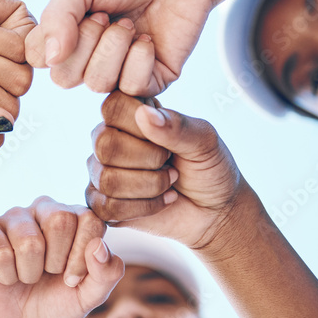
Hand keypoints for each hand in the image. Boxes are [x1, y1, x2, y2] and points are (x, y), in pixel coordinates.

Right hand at [0, 198, 123, 317]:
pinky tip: (5, 277)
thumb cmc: (54, 306)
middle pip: (60, 219)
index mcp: (75, 218)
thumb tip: (100, 246)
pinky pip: (0, 251)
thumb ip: (107, 274)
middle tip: (47, 275)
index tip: (72, 279)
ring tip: (25, 278)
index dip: (82, 257)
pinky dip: (6, 276)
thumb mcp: (88, 297)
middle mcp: (44, 210)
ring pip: (29, 240)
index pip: (90, 219)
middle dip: (56, 262)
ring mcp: (13, 218)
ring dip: (29, 273)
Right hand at [25, 0, 219, 96]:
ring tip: (130, 24)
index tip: (78, 9)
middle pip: (65, 79)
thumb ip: (57, 15)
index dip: (52, 40)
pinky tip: (148, 38)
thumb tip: (50, 58)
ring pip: (98, 84)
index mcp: (66, 34)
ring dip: (114, 48)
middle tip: (106, 15)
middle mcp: (89, 57)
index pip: (38, 60)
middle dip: (86, 43)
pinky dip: (139, 59)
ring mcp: (119, 71)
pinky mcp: (152, 80)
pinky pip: (132, 87)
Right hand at [86, 92, 248, 251]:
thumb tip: (145, 114)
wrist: (215, 210)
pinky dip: (145, 207)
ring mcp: (101, 171)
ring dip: (151, 186)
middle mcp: (109, 138)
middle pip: (105, 145)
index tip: (167, 137)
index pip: (113, 106)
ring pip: (108, 179)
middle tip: (170, 162)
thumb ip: (177, 126)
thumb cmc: (209, 169)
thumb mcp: (204, 141)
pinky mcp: (102, 204)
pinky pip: (107, 207)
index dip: (141, 125)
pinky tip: (161, 201)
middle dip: (149, 159)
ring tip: (169, 181)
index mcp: (131, 113)